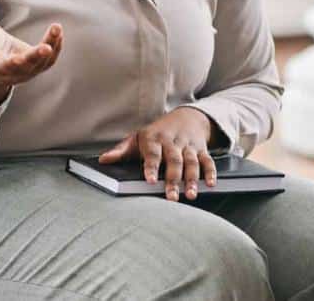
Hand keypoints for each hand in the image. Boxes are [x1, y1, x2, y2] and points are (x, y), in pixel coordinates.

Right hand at [0, 16, 62, 112]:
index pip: (1, 68)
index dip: (9, 65)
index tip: (18, 59)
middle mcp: (10, 73)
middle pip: (25, 68)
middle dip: (35, 58)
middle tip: (46, 47)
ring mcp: (25, 72)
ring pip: (41, 64)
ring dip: (51, 47)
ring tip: (56, 28)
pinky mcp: (36, 66)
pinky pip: (49, 60)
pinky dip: (55, 46)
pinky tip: (57, 32)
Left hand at [98, 107, 217, 201]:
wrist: (187, 116)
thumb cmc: (157, 132)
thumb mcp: (137, 137)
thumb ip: (121, 150)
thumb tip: (103, 160)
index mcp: (154, 138)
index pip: (152, 153)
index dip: (151, 167)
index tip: (150, 180)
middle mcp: (172, 141)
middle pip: (174, 161)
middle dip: (173, 179)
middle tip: (172, 197)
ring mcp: (188, 145)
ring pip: (191, 162)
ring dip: (192, 179)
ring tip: (190, 194)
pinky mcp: (201, 149)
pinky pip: (207, 160)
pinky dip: (210, 172)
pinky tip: (210, 184)